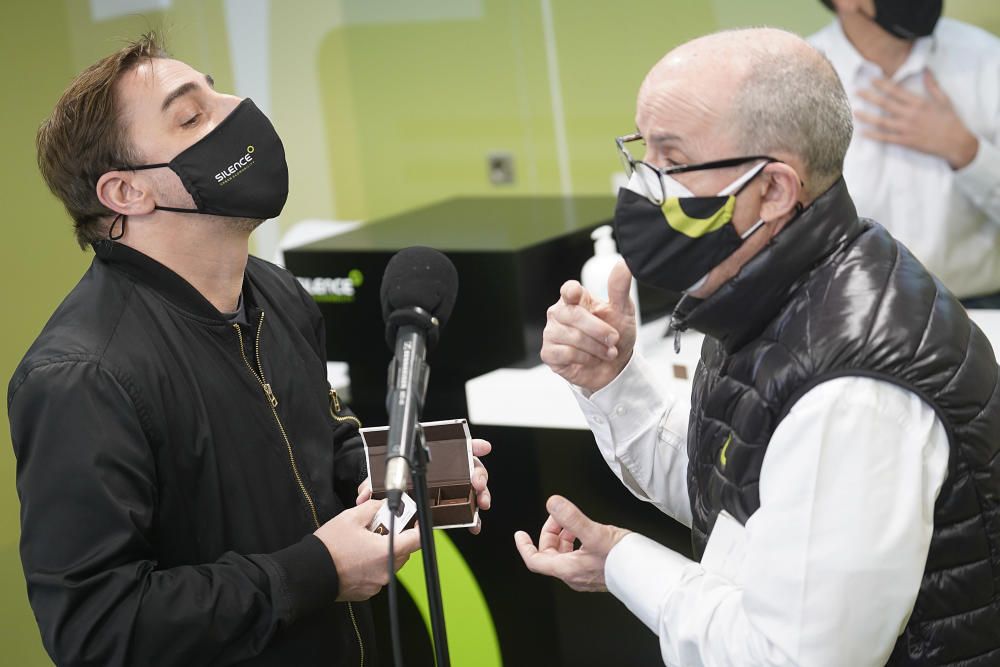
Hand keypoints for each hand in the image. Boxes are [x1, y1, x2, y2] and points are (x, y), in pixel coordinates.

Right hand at [314, 499, 420, 600]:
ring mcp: (377, 583)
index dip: (418, 528)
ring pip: (391, 562)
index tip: (413, 521)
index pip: (417, 540)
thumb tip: (383, 506)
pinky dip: (374, 565)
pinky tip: (358, 557)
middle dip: (395, 537)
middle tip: (379, 528)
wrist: (310, 572)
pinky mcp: (367, 592)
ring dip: (384, 551)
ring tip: (364, 543)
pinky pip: (379, 574)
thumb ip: (374, 508)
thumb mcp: (351, 517)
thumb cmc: (329, 547)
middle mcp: (385, 571)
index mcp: (386, 551)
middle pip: (404, 551)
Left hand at [356, 439, 492, 534]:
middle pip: (473, 467)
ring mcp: (456, 487)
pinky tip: (474, 525)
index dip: (473, 445)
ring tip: (482, 503)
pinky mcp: (455, 504)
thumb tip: (363, 496)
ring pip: (476, 488)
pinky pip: (468, 510)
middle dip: (479, 474)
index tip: (483, 447)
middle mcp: (452, 470)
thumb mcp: (382, 475)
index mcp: (438, 456)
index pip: (459, 445)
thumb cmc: (394, 476)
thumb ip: (372, 483)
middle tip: (476, 483)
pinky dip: (473, 518)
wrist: (393, 488)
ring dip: (482, 495)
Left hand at [514, 495, 629, 591]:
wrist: (648, 574)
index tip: (520, 535)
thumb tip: (553, 503)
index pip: (535, 560)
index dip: (524, 547)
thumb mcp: (594, 532)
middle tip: (560, 516)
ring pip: (564, 554)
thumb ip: (572, 517)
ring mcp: (585, 575)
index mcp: (568, 569)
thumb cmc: (624, 560)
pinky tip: (588, 532)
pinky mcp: (597, 572)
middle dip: (551, 532)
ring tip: (574, 522)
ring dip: (565, 536)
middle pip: (550, 554)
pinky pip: (578, 556)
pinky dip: (577, 541)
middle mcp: (574, 575)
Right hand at [540, 260, 636, 392]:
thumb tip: (624, 264)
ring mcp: (551, 333)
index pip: (568, 290)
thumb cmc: (616, 335)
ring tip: (606, 352)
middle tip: (614, 340)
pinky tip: (590, 360)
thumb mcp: (623, 311)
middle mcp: (559, 313)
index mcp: (574, 299)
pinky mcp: (548, 353)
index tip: (575, 295)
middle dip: (599, 330)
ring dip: (596, 348)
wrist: (614, 367)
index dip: (571, 292)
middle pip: (574, 316)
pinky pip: (565, 353)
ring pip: (572, 337)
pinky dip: (584, 359)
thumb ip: (619, 288)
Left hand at [855, 70, 978, 168]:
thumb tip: (925, 70)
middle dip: (870, 97)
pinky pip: (885, 138)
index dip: (883, 85)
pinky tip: (862, 132)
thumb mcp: (944, 100)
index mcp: (919, 103)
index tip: (871, 80)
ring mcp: (906, 129)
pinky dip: (873, 135)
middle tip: (856, 91)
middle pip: (886, 104)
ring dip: (867, 116)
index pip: (897, 91)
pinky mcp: (905, 141)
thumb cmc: (950, 120)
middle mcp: (910, 115)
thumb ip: (932, 85)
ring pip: (882, 121)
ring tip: (854, 111)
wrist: (956, 142)